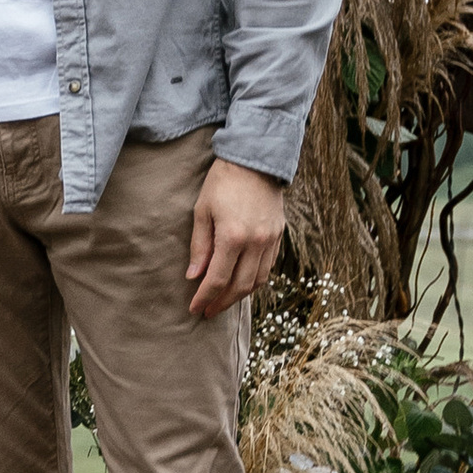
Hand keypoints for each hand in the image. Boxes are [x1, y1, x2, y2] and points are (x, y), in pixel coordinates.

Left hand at [186, 158, 285, 319]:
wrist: (254, 160)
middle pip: (240, 286)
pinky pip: (268, 268)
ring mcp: (270, 240)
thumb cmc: (222, 182)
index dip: (205, 297)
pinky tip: (240, 283)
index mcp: (233, 236)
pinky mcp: (279, 236)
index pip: (218, 279)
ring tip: (222, 301)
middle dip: (222, 303)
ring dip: (239, 296)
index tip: (195, 309)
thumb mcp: (202, 211)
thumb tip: (194, 276)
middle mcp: (256, 243)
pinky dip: (254, 280)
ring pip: (257, 281)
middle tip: (207, 312)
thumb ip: (200, 246)